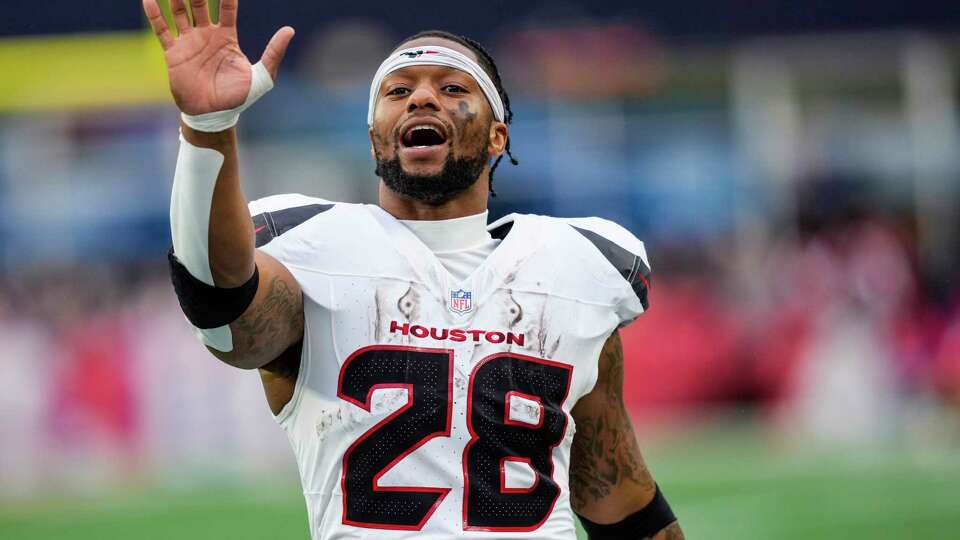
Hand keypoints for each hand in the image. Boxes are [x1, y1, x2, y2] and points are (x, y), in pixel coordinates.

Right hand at [143, 0, 293, 114]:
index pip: (227, 8)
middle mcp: (207, 35)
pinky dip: (154, 15)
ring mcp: (189, 42)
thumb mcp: (262, 76)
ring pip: (180, 12)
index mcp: (227, 37)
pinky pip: (162, 30)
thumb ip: (273, 52)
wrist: (213, 115)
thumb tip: (290, 29)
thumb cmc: (239, 97)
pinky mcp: (174, 53)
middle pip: (200, 4)